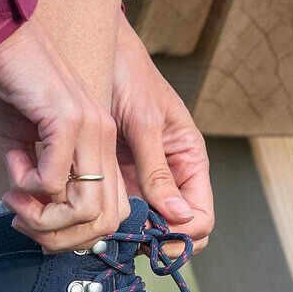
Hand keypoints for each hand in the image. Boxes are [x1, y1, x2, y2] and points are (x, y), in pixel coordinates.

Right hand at [0, 17, 128, 250]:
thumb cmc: (5, 82)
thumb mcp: (27, 140)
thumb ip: (40, 174)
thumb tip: (36, 208)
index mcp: (100, 145)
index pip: (111, 214)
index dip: (75, 234)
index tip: (34, 221)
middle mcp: (103, 139)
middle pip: (105, 222)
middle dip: (61, 238)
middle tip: (24, 221)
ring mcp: (90, 128)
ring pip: (86, 210)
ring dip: (44, 218)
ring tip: (16, 200)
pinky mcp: (66, 119)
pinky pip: (52, 181)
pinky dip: (27, 187)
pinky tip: (12, 168)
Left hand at [112, 20, 213, 252]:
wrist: (92, 48)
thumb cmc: (126, 74)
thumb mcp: (144, 121)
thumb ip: (158, 170)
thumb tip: (179, 216)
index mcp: (189, 161)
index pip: (201, 218)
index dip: (182, 235)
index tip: (155, 235)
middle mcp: (170, 177)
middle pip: (177, 232)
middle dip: (157, 243)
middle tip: (127, 240)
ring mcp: (144, 181)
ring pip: (147, 229)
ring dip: (131, 238)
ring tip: (104, 233)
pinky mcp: (117, 181)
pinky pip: (120, 215)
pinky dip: (110, 224)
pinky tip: (91, 220)